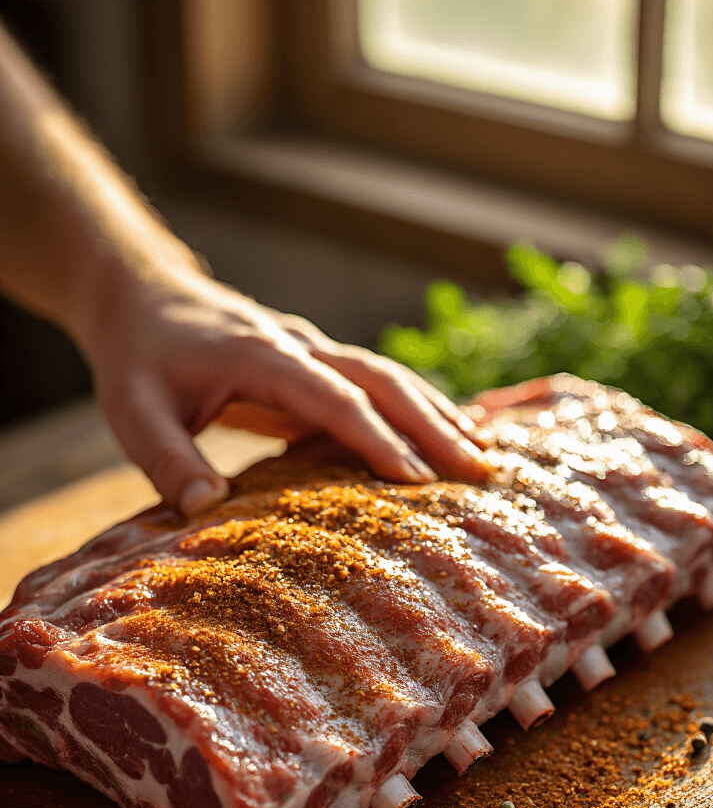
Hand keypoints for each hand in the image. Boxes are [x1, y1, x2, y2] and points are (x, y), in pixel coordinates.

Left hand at [91, 265, 489, 515]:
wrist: (142, 297)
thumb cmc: (137, 359)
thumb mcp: (132, 411)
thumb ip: (168, 459)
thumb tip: (208, 510)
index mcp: (261, 356)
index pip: (332, 398)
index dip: (376, 437)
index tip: (417, 479)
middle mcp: (299, 346)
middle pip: (382, 380)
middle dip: (434, 425)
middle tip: (480, 471)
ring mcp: (313, 350)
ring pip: (389, 376)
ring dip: (438, 413)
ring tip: (484, 457)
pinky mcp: (316, 364)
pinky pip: (377, 384)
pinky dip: (419, 407)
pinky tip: (453, 433)